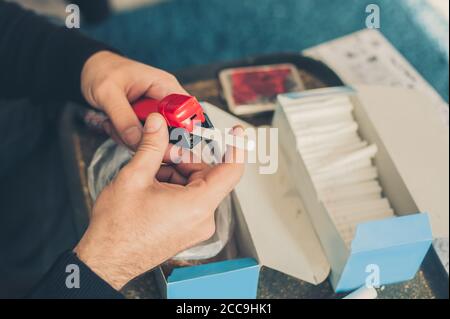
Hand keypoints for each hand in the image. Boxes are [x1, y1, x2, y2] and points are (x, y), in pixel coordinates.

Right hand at [74, 113, 244, 289]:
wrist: (106, 259)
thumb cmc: (118, 228)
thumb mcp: (133, 177)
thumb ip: (151, 146)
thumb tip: (158, 123)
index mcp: (196, 205)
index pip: (231, 171)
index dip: (236, 147)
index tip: (237, 132)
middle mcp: (203, 219)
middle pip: (208, 175)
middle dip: (185, 159)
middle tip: (162, 151)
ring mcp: (197, 226)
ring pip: (197, 186)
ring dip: (177, 173)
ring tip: (150, 173)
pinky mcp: (189, 230)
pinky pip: (191, 199)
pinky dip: (176, 187)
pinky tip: (153, 186)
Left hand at [81, 51, 186, 148]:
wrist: (92, 70)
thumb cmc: (102, 71)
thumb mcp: (107, 93)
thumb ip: (124, 119)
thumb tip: (139, 142)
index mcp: (165, 85)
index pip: (186, 113)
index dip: (180, 132)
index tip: (161, 145)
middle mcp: (165, 99)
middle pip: (173, 131)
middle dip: (150, 139)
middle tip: (127, 135)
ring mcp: (157, 112)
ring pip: (157, 139)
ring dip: (135, 140)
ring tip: (114, 126)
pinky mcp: (147, 121)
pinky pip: (145, 138)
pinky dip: (129, 139)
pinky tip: (114, 127)